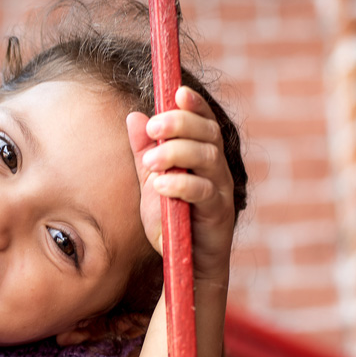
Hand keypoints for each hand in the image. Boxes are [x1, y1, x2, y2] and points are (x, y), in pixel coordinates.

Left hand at [126, 86, 235, 283]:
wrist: (187, 264)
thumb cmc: (172, 221)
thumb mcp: (152, 182)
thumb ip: (144, 151)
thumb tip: (134, 115)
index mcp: (204, 156)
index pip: (204, 122)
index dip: (195, 104)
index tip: (176, 92)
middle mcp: (218, 169)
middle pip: (207, 134)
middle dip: (180, 124)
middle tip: (153, 126)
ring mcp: (221, 190)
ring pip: (207, 158)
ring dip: (176, 152)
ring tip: (151, 160)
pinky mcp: (218, 214)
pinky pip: (204, 192)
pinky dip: (181, 184)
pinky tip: (160, 184)